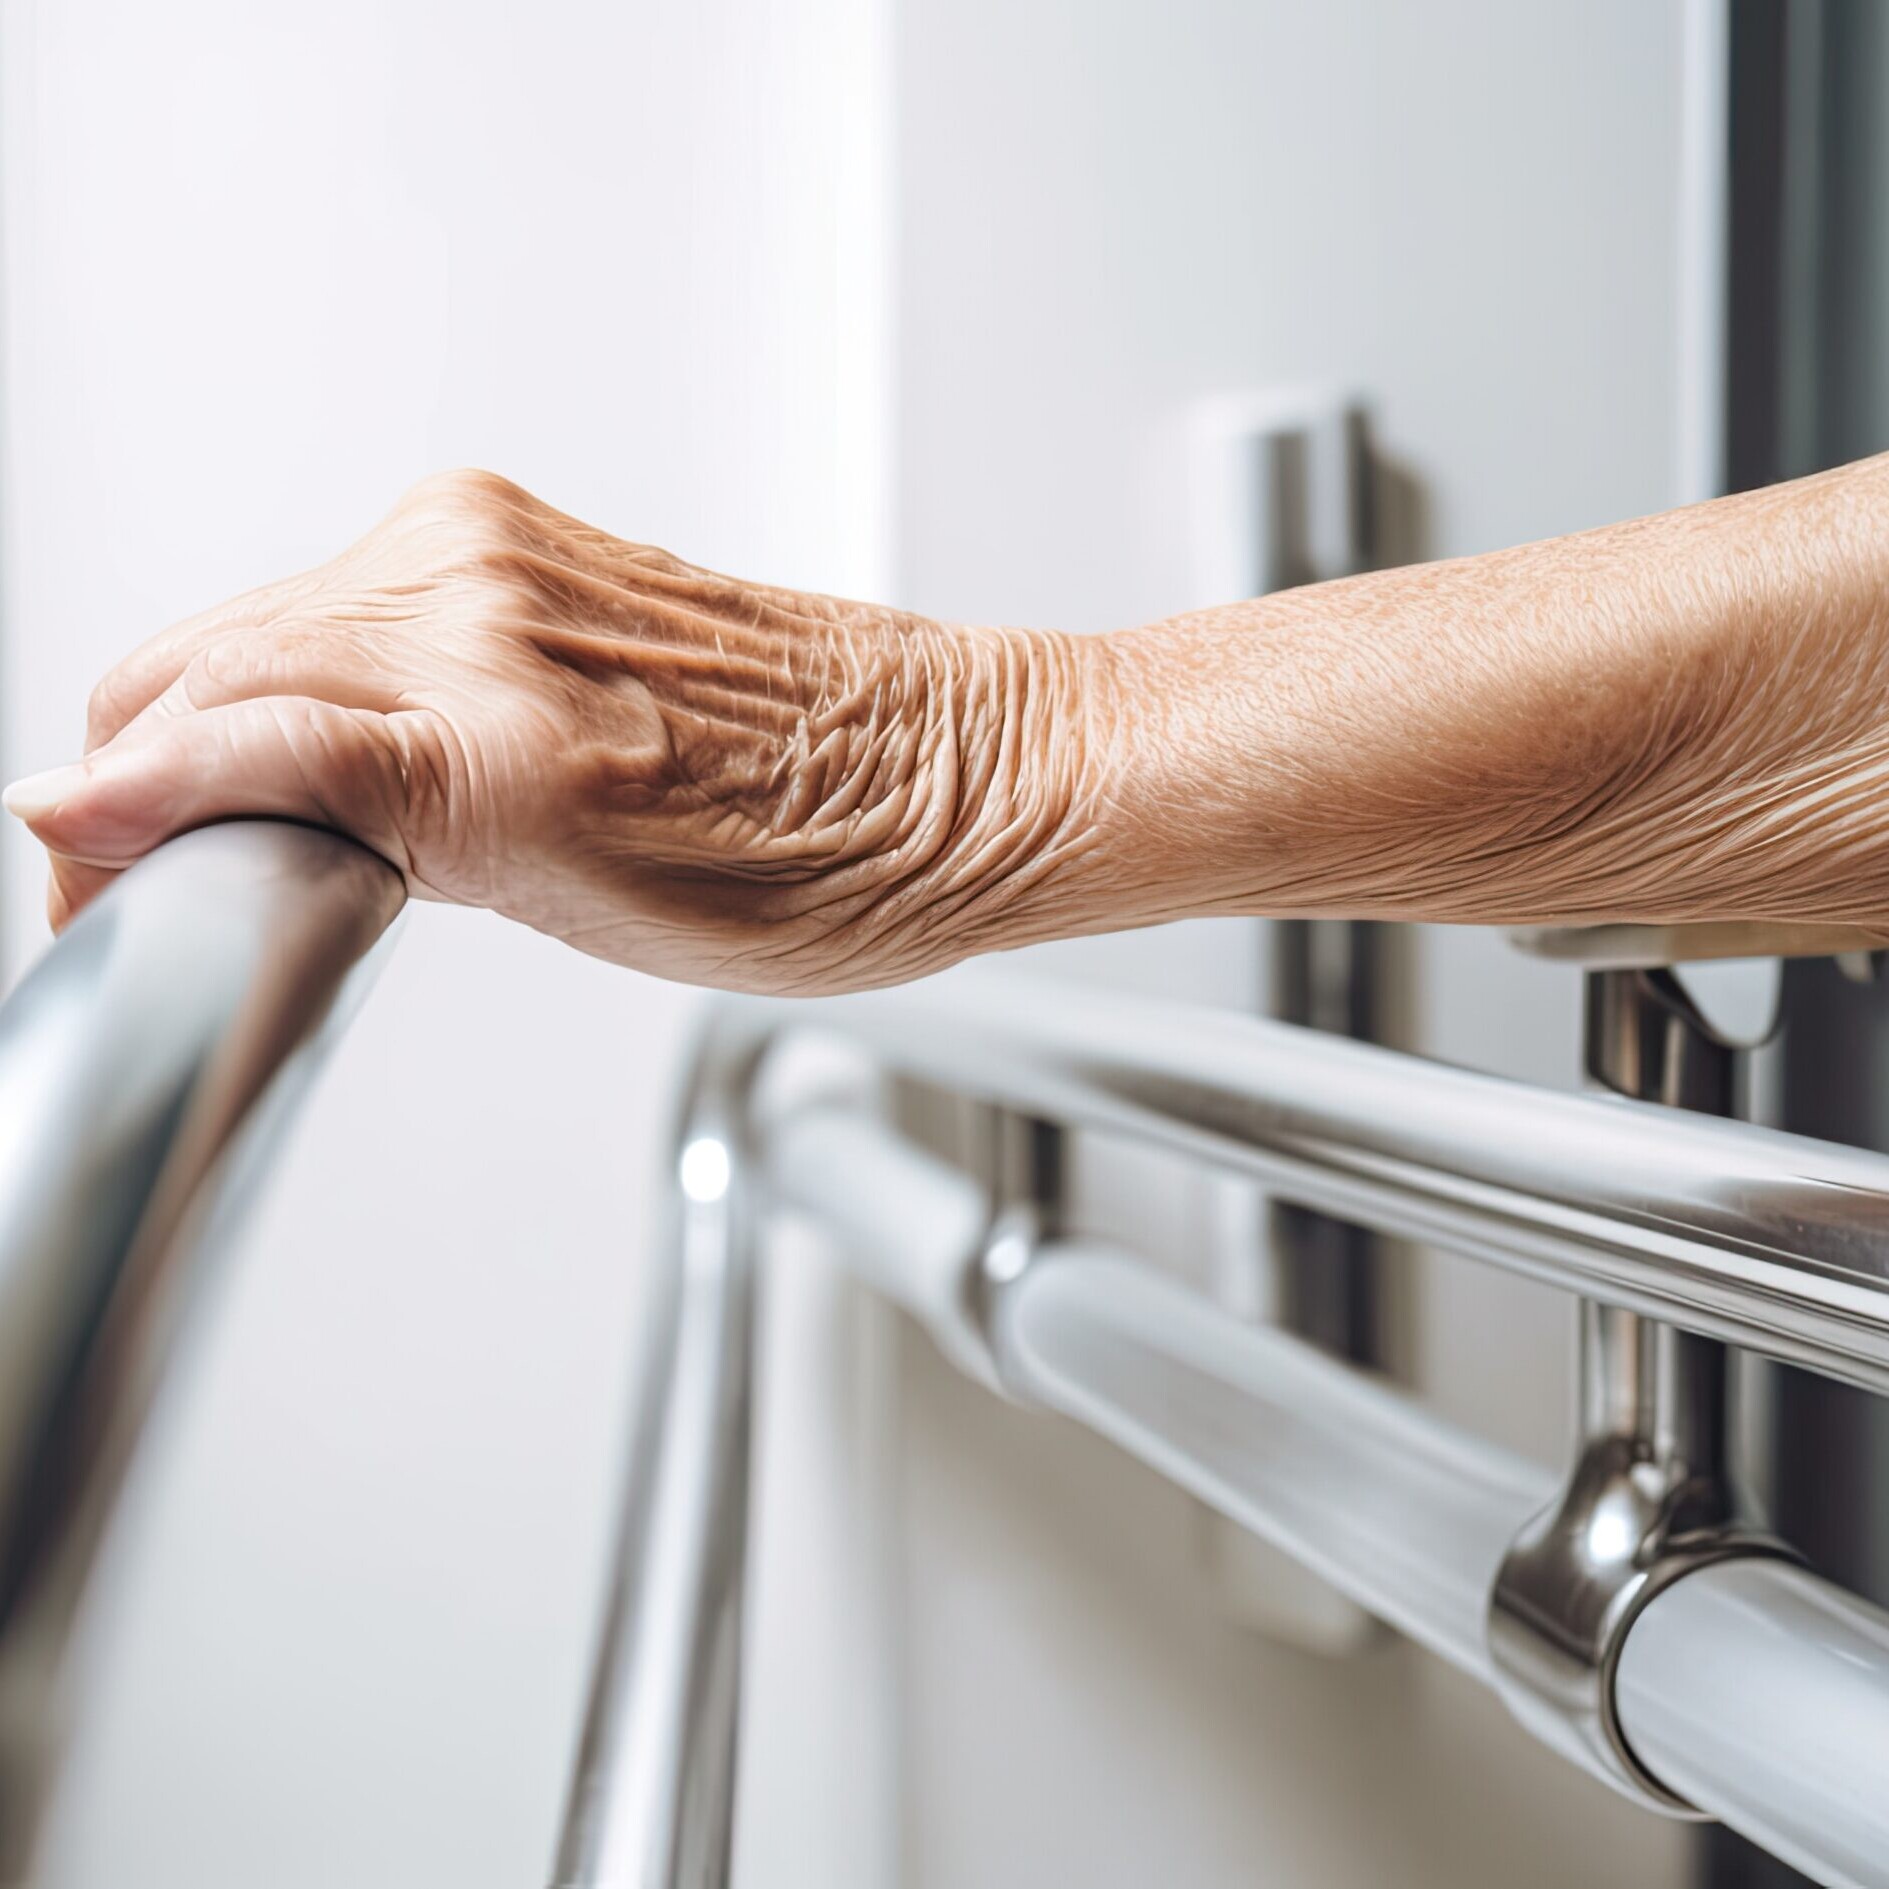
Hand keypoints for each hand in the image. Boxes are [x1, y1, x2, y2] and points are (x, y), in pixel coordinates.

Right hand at [3, 472, 1106, 992]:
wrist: (959, 777)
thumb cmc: (827, 875)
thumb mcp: (584, 915)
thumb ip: (374, 837)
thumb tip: (195, 807)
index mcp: (497, 737)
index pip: (203, 752)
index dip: (114, 839)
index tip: (94, 902)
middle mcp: (476, 608)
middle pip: (195, 673)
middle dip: (144, 781)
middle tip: (166, 885)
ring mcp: (495, 549)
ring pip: (254, 628)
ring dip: (221, 724)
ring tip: (268, 826)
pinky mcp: (519, 526)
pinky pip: (340, 595)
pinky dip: (307, 674)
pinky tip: (350, 745)